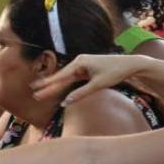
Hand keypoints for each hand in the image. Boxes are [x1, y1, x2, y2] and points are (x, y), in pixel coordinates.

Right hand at [29, 54, 145, 104]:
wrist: (130, 64)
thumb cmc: (115, 72)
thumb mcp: (98, 85)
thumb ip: (80, 94)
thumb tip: (65, 103)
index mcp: (79, 63)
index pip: (60, 77)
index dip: (47, 85)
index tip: (35, 90)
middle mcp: (78, 61)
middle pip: (60, 76)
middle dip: (47, 85)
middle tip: (33, 92)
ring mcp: (82, 64)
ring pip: (65, 77)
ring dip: (55, 85)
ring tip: (41, 90)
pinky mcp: (86, 68)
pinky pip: (72, 77)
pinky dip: (64, 83)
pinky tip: (57, 86)